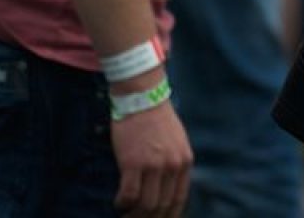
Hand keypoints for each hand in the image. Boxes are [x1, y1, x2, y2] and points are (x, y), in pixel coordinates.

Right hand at [111, 89, 191, 217]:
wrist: (142, 96)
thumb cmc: (155, 118)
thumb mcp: (176, 140)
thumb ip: (174, 162)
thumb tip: (167, 186)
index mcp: (185, 161)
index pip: (179, 199)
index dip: (168, 215)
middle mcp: (173, 165)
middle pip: (163, 205)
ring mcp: (154, 165)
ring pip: (146, 205)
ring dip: (135, 215)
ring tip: (126, 214)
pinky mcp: (133, 162)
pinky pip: (128, 194)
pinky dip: (122, 203)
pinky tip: (118, 202)